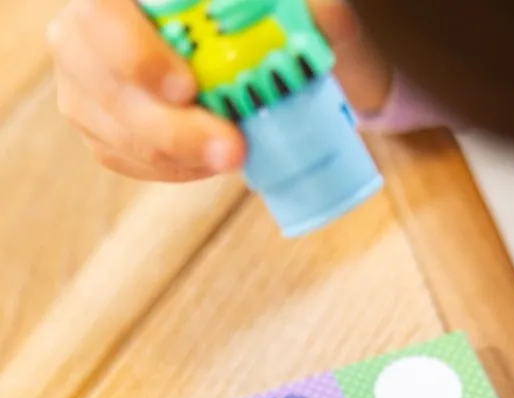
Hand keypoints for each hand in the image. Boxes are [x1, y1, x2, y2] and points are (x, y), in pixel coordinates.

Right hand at [47, 0, 391, 181]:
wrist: (240, 49)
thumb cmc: (258, 18)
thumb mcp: (285, 9)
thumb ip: (312, 9)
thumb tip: (332, 19)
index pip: (102, 14)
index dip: (134, 53)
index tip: (187, 88)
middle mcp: (85, 25)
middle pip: (98, 79)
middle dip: (167, 128)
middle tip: (232, 151)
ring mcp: (82, 77)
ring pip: (110, 128)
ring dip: (174, 156)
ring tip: (232, 158)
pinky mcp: (97, 121)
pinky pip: (122, 156)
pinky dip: (170, 167)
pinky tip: (208, 162)